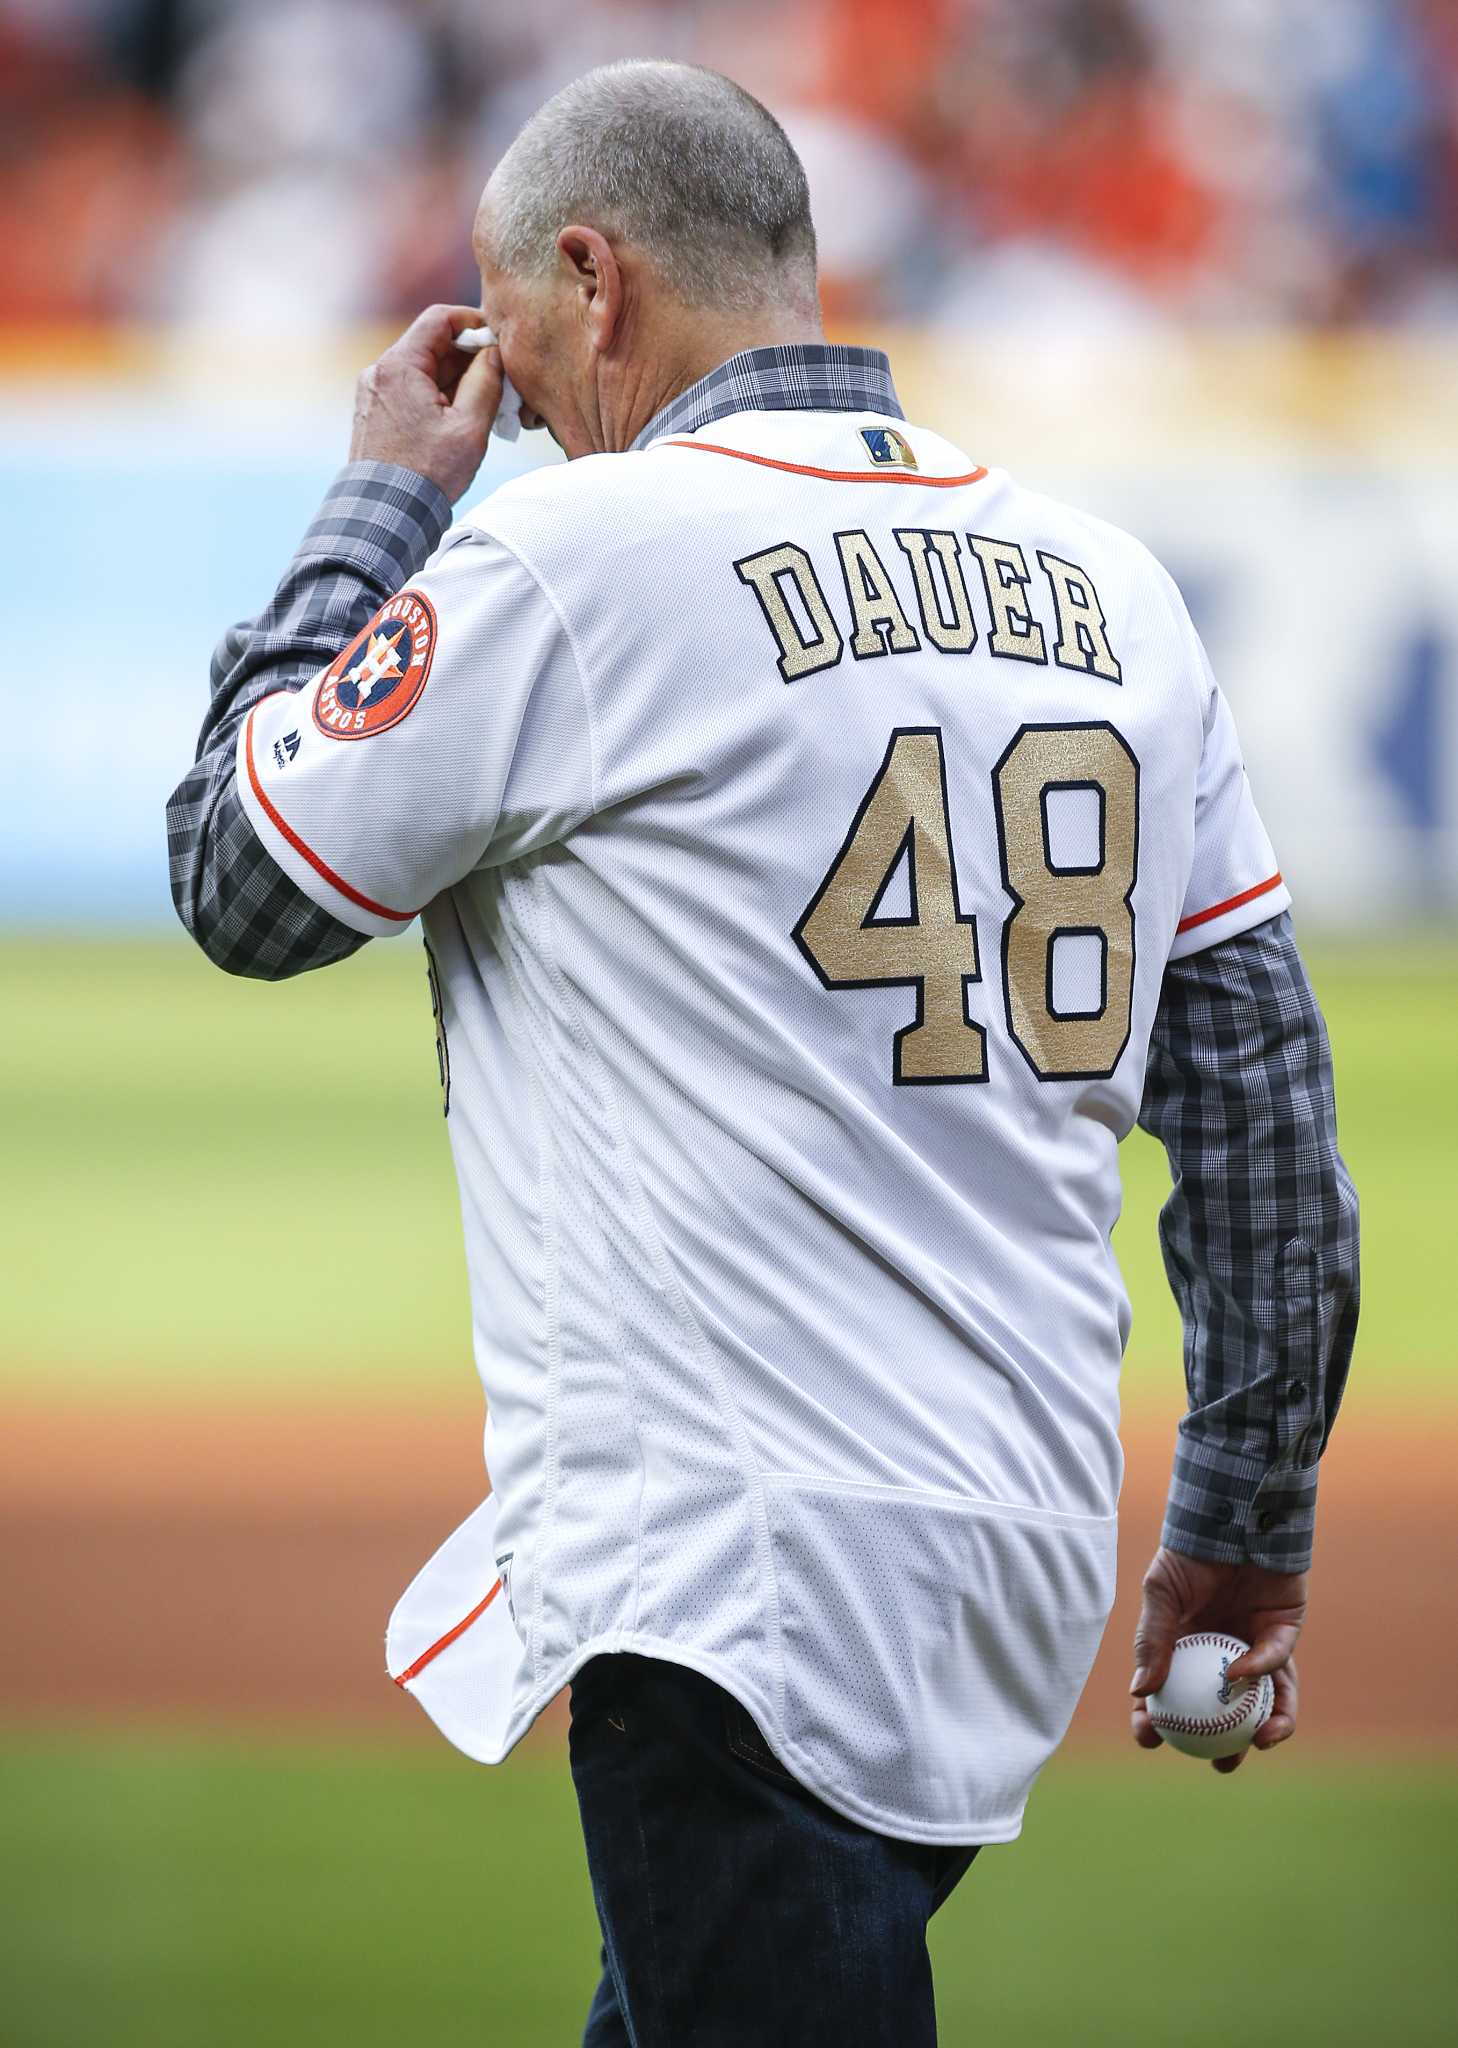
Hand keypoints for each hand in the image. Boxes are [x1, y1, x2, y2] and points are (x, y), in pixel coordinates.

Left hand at [348, 304, 503, 502]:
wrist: (385, 513)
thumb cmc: (428, 473)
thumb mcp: (470, 426)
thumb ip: (486, 380)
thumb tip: (493, 353)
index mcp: (399, 366)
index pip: (439, 319)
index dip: (472, 322)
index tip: (496, 340)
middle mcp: (379, 372)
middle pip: (431, 346)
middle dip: (468, 358)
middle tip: (499, 380)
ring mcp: (373, 393)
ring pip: (423, 371)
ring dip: (455, 381)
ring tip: (483, 408)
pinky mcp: (374, 413)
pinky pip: (411, 392)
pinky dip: (437, 397)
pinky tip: (458, 422)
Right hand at [1129, 1546, 1305, 1773]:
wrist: (1232, 1519)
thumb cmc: (1189, 1555)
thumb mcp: (1160, 1595)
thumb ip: (1151, 1641)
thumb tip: (1138, 1692)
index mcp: (1188, 1650)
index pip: (1174, 1697)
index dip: (1161, 1723)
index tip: (1151, 1739)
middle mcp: (1224, 1656)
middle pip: (1227, 1714)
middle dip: (1227, 1747)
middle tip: (1219, 1763)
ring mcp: (1256, 1647)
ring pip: (1265, 1700)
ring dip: (1265, 1727)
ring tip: (1256, 1744)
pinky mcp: (1284, 1633)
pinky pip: (1278, 1662)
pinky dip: (1260, 1671)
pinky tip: (1241, 1676)